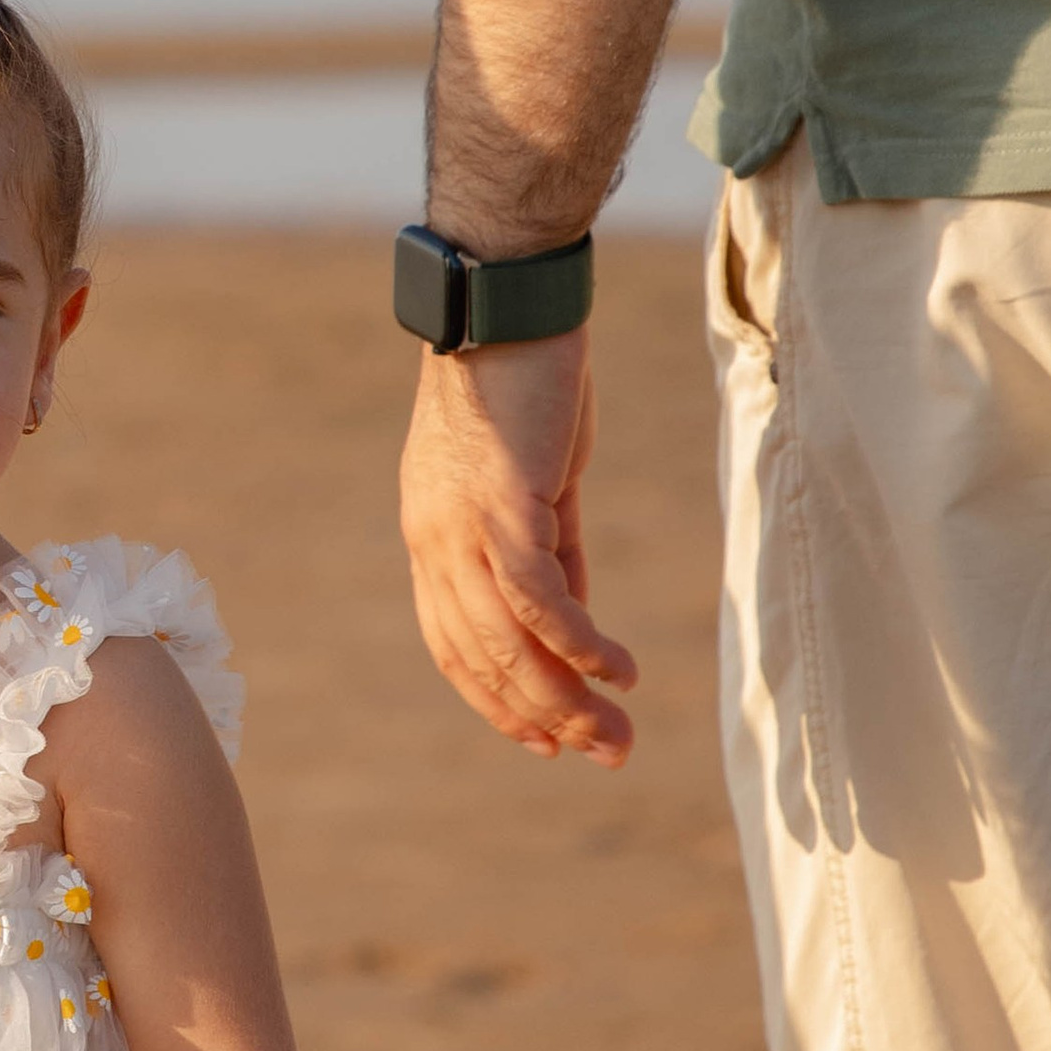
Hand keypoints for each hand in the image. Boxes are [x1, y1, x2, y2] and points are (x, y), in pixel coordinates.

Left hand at [398, 327, 634, 762]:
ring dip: (566, 698)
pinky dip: (580, 644)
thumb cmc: (528, 379)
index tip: (546, 739)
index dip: (499, 700)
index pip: (455, 646)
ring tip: (616, 734)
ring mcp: (461, 527)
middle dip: (544, 717)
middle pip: (483, 659)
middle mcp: (434, 542)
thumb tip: (575, 621)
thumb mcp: (540, 480)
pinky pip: (539, 599)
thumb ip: (553, 550)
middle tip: (604, 753)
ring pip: (509, 643)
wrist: (510, 298)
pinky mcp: (502, 506)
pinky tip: (618, 671)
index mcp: (432, 538)